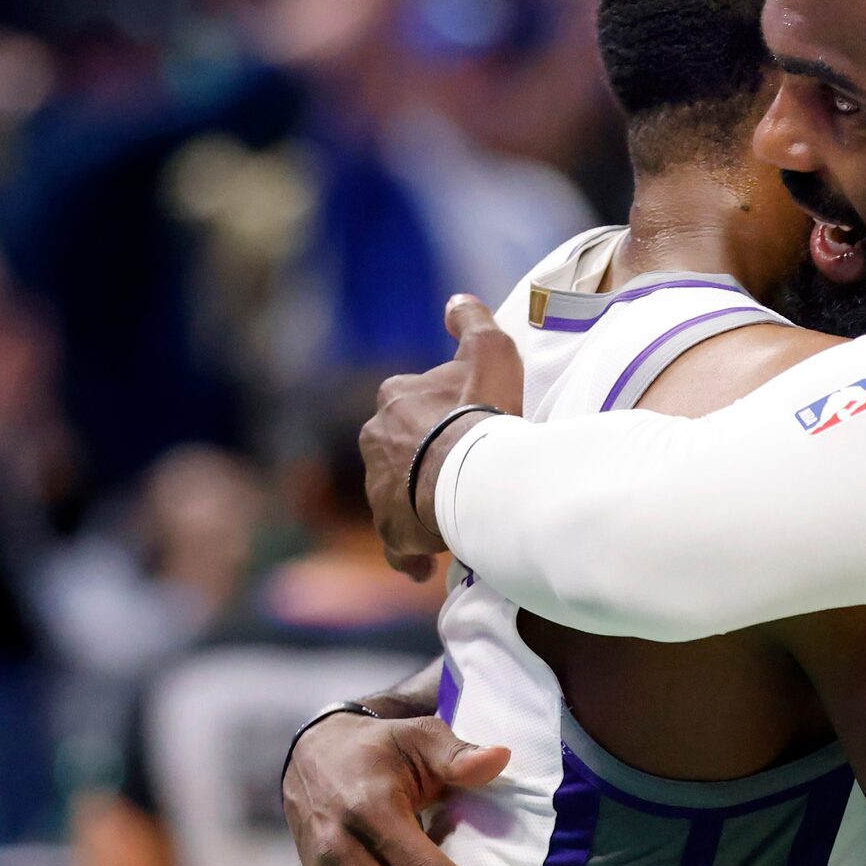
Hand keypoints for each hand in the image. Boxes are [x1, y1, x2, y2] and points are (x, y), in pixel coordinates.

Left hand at [362, 294, 522, 578]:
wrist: (472, 475)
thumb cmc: (482, 413)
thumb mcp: (489, 352)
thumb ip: (473, 322)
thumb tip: (457, 301)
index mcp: (395, 398)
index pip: (411, 402)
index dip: (439, 414)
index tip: (464, 427)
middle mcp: (375, 440)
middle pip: (399, 451)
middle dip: (420, 462)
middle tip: (460, 475)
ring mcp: (379, 488)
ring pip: (396, 497)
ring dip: (417, 506)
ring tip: (451, 519)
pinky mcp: (389, 529)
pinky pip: (397, 545)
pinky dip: (409, 554)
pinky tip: (425, 565)